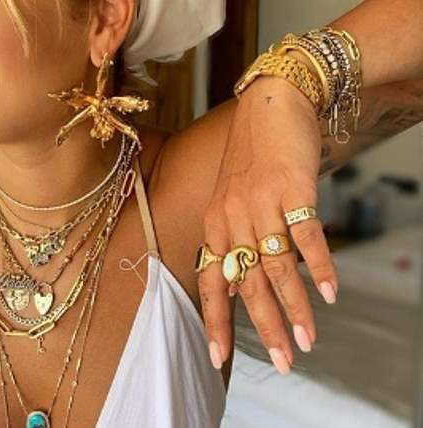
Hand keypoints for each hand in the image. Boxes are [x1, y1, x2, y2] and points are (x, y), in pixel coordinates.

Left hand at [199, 77, 337, 374]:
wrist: (270, 106)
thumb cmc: (250, 158)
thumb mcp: (229, 201)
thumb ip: (230, 243)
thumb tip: (236, 287)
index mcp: (215, 226)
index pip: (211, 283)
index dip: (215, 322)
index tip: (218, 358)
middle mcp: (234, 220)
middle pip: (248, 285)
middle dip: (264, 327)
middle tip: (282, 362)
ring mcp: (262, 206)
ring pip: (277, 269)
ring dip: (295, 308)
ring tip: (307, 341)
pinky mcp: (293, 192)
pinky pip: (307, 238)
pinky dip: (320, 268)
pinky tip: (331, 295)